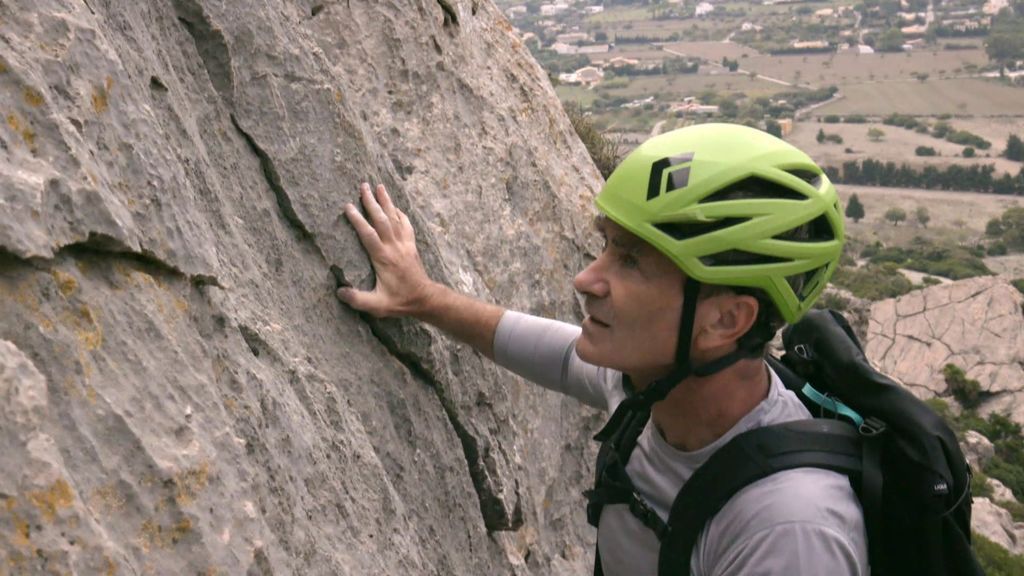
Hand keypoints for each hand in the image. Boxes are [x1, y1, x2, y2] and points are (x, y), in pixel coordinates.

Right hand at [337, 183, 435, 317]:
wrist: (425, 298)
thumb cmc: (400, 301)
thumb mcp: (377, 306)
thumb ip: (358, 299)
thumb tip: (339, 291)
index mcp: (383, 258)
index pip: (368, 234)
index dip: (358, 220)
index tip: (348, 206)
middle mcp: (394, 247)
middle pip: (382, 219)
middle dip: (372, 202)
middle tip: (363, 185)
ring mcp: (405, 245)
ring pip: (395, 218)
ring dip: (386, 202)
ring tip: (379, 186)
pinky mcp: (411, 246)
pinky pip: (406, 225)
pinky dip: (400, 214)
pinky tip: (395, 207)